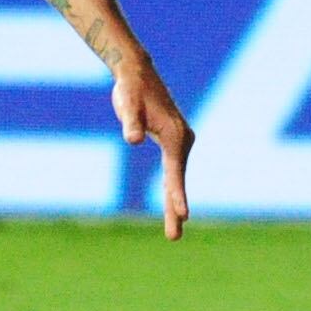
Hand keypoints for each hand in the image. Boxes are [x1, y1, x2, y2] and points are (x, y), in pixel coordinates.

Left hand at [112, 56, 194, 238]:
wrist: (137, 73)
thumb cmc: (131, 89)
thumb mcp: (128, 103)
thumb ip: (130, 122)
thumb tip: (132, 139)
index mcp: (175, 136)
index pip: (175, 171)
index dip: (177, 194)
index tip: (182, 215)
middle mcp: (183, 141)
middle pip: (178, 181)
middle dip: (175, 209)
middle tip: (173, 238)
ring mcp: (179, 142)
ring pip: (176, 179)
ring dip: (174, 203)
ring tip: (174, 230)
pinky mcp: (172, 143)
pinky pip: (173, 172)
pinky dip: (172, 190)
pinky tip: (171, 205)